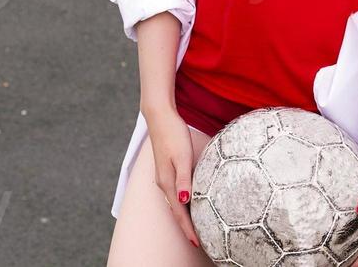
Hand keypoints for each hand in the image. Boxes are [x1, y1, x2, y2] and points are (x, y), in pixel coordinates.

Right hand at [145, 109, 200, 250]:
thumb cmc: (173, 134)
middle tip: (199, 240)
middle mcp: (163, 182)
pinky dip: (181, 203)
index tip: (197, 242)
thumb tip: (184, 201)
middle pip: (175, 210)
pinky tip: (188, 203)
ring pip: (174, 202)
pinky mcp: (165, 169)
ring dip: (183, 215)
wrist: (159, 115)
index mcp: (167, 182)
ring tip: (194, 227)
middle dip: (186, 226)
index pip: (179, 212)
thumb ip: (183, 179)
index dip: (188, 228)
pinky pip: (174, 193)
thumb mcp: (181, 156)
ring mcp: (163, 176)